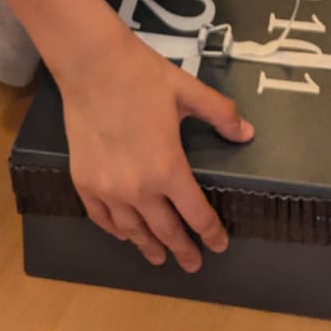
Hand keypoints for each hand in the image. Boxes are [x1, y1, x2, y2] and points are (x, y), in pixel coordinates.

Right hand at [58, 29, 251, 270]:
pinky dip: (116, 231)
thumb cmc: (143, 76)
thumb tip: (247, 134)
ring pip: (132, 231)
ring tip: (158, 257)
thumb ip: (221, 114)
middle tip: (192, 264)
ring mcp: (107, 189)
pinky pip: (102, 218)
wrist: (93, 66)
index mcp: (168, 169)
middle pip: (165, 231)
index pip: (195, 213)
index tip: (219, 246)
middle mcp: (138, 189)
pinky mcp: (84, 182)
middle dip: (182, 250)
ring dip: (148, 246)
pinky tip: (124, 234)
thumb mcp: (189, 91)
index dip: (210, 233)